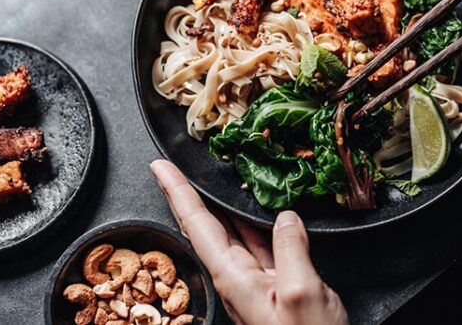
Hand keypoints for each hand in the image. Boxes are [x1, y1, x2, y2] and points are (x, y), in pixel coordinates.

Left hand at [150, 159, 347, 324]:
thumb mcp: (302, 295)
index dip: (176, 191)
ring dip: (220, 205)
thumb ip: (291, 250)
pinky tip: (261, 211)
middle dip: (186, 194)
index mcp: (232, 277)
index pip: (196, 224)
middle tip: (173, 166)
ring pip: (232, 233)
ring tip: (210, 179)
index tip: (159, 167)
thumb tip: (286, 217)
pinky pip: (260, 246)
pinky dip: (255, 223)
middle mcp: (236, 278)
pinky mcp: (274, 287)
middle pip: (205, 226)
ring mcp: (255, 283)